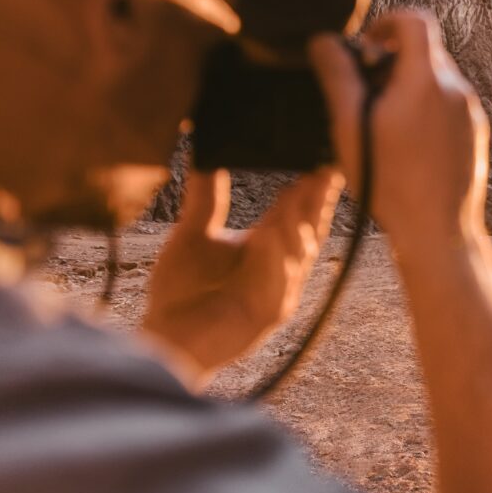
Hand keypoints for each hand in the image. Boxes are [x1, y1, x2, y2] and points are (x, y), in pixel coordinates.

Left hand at [143, 168, 340, 387]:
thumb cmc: (182, 295)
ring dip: (297, 222)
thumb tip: (204, 151)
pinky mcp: (268, 314)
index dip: (314, 188)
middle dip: (317, 200)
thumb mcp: (193, 234)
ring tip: (298, 191)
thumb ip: (206, 197)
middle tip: (324, 167)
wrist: (167, 340)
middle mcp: (283, 270)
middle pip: (309, 228)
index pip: (299, 212)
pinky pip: (278, 283)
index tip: (322, 157)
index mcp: (270, 248)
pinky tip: (270, 235)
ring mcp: (280, 292)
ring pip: (297, 253)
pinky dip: (275, 260)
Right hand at [309, 11, 487, 257]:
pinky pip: (449, 108)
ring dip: (408, 89)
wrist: (438, 232)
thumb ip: (337, 77)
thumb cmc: (391, 182)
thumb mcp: (351, 127)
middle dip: (392, 63)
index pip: (415, 20)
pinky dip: (426, 112)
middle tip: (365, 95)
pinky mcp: (477, 137)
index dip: (387, 23)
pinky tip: (406, 147)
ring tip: (382, 127)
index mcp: (428, 79)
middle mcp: (458, 90)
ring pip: (437, 82)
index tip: (367, 47)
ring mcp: (472, 114)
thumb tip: (324, 41)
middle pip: (425, 52)